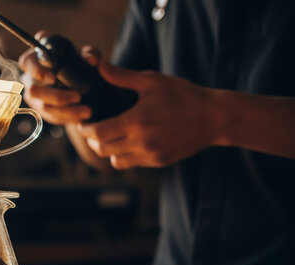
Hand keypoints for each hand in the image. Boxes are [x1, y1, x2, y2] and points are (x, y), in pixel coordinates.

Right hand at [19, 32, 100, 124]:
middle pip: (34, 90)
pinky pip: (50, 117)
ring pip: (44, 107)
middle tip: (78, 97)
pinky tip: (80, 117)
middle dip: (57, 96)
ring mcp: (33, 95)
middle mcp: (30, 77)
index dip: (37, 71)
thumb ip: (90, 53)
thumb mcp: (85, 56)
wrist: (78, 81)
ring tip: (86, 112)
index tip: (53, 78)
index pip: (27, 62)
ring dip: (66, 111)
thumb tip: (91, 59)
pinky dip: (66, 118)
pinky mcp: (40, 110)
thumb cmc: (76, 63)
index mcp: (36, 58)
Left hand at [78, 62, 222, 169]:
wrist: (215, 117)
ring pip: (116, 161)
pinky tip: (127, 141)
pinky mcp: (160, 162)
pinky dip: (125, 155)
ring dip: (108, 151)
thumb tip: (98, 66)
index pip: (98, 133)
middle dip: (92, 141)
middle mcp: (142, 142)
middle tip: (92, 131)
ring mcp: (151, 155)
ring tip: (109, 137)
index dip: (86, 129)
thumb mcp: (152, 81)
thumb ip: (122, 77)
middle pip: (102, 150)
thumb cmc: (183, 95)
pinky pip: (133, 164)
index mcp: (137, 121)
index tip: (84, 123)